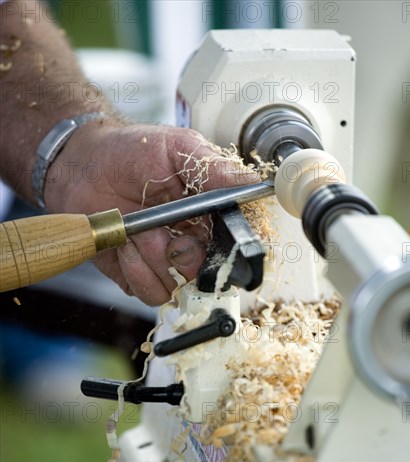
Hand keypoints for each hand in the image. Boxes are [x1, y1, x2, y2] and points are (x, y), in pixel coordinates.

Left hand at [45, 121, 259, 304]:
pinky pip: (151, 292)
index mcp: (211, 214)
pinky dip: (136, 271)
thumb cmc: (130, 152)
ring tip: (136, 230)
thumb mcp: (177, 148)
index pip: (237, 243)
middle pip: (211, 273)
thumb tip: (255, 183)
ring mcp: (166, 263)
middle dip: (188, 255)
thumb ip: (214, 168)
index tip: (212, 235)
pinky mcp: (140, 277)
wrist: (82, 165)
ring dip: (155, 260)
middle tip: (168, 234)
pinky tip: (125, 245)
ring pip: (180, 286)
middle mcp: (194, 242)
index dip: (232, 248)